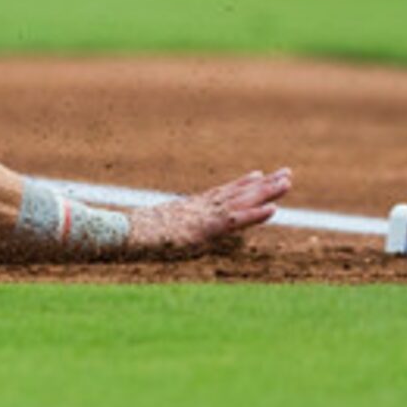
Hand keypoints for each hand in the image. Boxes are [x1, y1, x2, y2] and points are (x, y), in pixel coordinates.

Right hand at [125, 169, 291, 252]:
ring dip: (266, 193)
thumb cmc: (124, 233)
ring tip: (288, 182)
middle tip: (287, 173)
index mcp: (188, 209)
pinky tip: (274, 210)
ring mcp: (202, 216)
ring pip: (241, 201)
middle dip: (263, 184)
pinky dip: (254, 215)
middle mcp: (199, 207)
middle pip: (237, 193)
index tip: (259, 174)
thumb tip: (142, 232)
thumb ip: (153, 229)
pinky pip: (234, 220)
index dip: (242, 184)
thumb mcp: (144, 231)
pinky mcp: (204, 228)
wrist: (117, 233)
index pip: (221, 193)